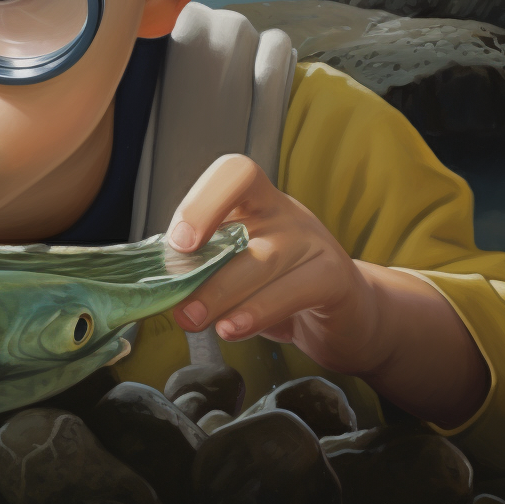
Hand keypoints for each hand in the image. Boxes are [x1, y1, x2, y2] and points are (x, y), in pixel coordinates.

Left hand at [166, 154, 488, 425]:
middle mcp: (285, 213)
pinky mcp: (336, 278)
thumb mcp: (237, 269)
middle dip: (199, 265)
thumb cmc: (280, 289)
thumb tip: (156, 283)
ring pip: (261, 260)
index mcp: (256, 201)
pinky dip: (258, 311)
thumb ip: (204, 267)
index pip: (233, 174)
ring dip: (220, 293)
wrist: (348, 317)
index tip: (177, 243)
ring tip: (193, 320)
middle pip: (241, 221)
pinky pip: (292, 291)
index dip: (202, 201)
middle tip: (175, 304)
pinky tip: (233, 329)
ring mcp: (313, 241)